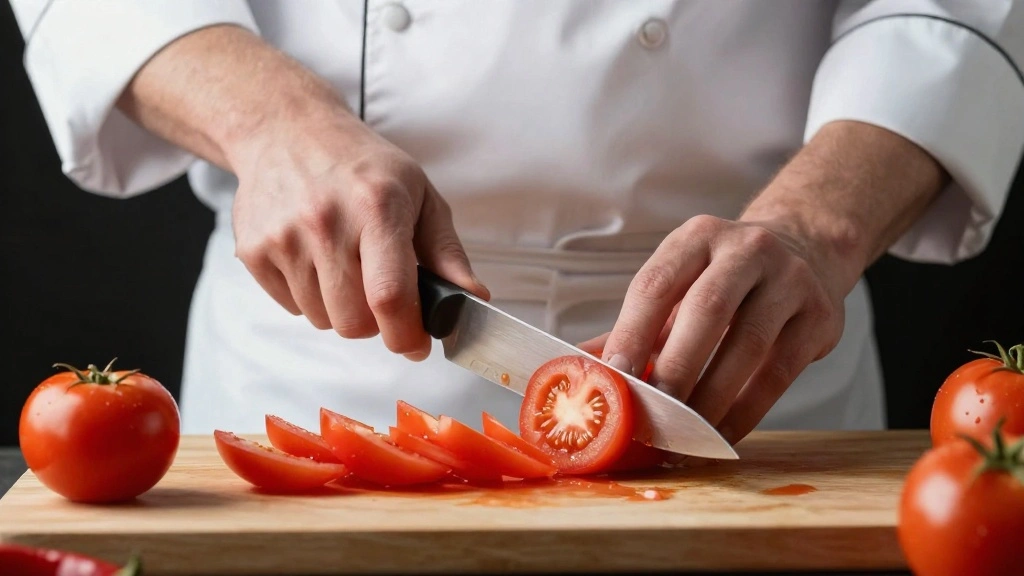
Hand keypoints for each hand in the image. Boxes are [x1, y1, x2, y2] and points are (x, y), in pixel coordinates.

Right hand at [228, 111, 488, 359]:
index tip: (417, 345)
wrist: (287, 130)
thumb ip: (447, 254)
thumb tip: (473, 300)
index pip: (390, 296)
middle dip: (376, 323)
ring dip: (341, 309)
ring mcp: (284, 237)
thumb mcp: (419, 196)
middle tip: (381, 293)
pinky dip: (310, 297)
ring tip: (345, 265)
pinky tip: (315, 258)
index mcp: (377, 207)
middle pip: (354, 322)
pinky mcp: (254, 250)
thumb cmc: (363, 166)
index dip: (407, 335)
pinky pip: (292, 307)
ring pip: (323, 320)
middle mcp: (326, 222)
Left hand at [590, 214, 847, 444]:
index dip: (631, 333)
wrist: (806, 248)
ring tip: (686, 435)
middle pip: (707, 310)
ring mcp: (789, 279)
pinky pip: (780, 371)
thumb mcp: (678, 285)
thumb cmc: (724, 278)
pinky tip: (724, 433)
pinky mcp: (820, 315)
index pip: (656, 284)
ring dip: (712, 397)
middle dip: (676, 369)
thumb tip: (574, 369)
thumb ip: (632, 326)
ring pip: (747, 344)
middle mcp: (746, 249)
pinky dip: (749, 409)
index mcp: (696, 238)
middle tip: (652, 415)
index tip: (613, 378)